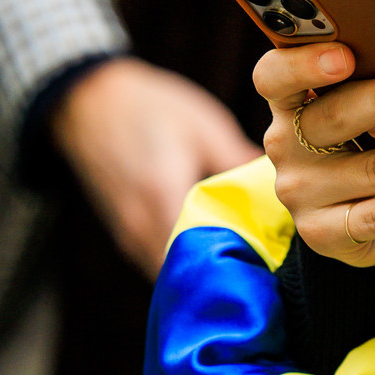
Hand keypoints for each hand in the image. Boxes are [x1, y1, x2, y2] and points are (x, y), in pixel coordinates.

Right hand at [51, 56, 258, 278]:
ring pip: (172, 273)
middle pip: (189, 273)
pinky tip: (212, 253)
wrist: (88, 98)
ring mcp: (128, 234)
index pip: (203, 253)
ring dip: (203, 273)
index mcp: (163, 196)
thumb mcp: (204, 127)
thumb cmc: (150, 106)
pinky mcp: (124, 234)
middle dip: (225, 276)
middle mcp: (141, 225)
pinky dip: (184, 264)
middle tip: (266, 272)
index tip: (273, 267)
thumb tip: (286, 186)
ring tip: (244, 265)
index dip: (239, 264)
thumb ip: (240, 162)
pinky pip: (159, 263)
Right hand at [254, 39, 374, 267]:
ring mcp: (299, 191)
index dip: (304, 62)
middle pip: (331, 117)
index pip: (274, 74)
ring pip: (369, 170)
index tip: (345, 53)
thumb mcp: (372, 105)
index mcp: (290, 99)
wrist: (371, 212)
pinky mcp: (321, 232)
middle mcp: (285, 144)